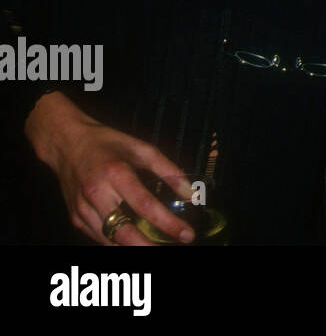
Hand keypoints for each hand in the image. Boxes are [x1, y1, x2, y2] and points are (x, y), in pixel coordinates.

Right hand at [24, 92, 194, 245]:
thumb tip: (191, 194)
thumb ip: (169, 170)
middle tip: (171, 248)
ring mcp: (82, 209)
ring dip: (134, 247)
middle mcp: (96, 194)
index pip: (146, 206)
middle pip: (124, 232)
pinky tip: (134, 241)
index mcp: (116, 174)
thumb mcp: (143, 149)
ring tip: (155, 246)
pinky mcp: (75, 218)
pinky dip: (117, 243)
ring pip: (110, 241)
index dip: (168, 224)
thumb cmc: (108, 144)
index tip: (187, 234)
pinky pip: (99, 238)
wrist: (67, 144)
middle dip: (149, 247)